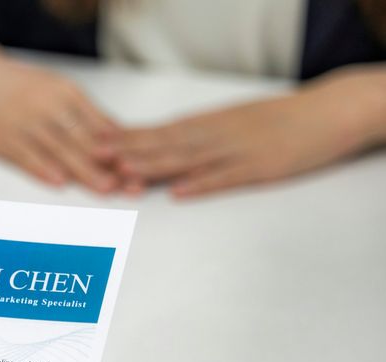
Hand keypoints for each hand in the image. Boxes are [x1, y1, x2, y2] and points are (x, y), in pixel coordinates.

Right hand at [0, 19, 121, 192]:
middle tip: (131, 183)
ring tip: (105, 189)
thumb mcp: (52, 89)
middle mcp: (47, 105)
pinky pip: (26, 156)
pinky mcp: (1, 138)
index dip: (123, 148)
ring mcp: (23, 122)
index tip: (141, 165)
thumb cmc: (15, 86)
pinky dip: (43, 169)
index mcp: (65, 92)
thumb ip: (81, 113)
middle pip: (84, 139)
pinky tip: (59, 182)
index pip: (100, 124)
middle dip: (110, 164)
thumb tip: (114, 138)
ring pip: (59, 150)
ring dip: (84, 171)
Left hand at [109, 66, 385, 197]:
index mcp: (205, 124)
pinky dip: (202, 184)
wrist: (328, 112)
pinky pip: (226, 177)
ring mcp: (236, 151)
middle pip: (163, 145)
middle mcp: (214, 135)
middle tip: (92, 159)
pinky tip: (179, 192)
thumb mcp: (229, 122)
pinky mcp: (260, 168)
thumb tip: (158, 149)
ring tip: (124, 173)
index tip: (89, 144)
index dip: (122, 140)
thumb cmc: (275, 121)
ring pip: (188, 160)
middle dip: (126, 153)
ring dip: (155, 167)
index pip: (155, 132)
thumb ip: (194, 136)